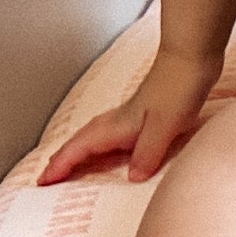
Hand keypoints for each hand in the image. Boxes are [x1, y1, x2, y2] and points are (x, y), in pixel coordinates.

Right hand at [38, 49, 219, 185]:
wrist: (192, 55)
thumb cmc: (179, 84)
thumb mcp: (165, 125)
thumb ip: (147, 152)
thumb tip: (132, 177)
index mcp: (118, 125)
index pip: (79, 148)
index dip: (60, 165)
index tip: (43, 181)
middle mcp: (119, 120)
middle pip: (80, 141)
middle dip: (61, 159)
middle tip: (47, 178)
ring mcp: (131, 115)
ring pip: (94, 137)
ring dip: (78, 152)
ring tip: (70, 167)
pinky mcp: (145, 113)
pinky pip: (113, 135)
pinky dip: (102, 146)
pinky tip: (114, 150)